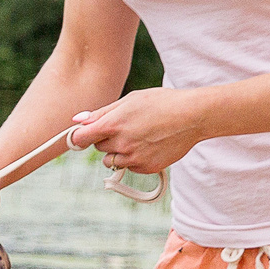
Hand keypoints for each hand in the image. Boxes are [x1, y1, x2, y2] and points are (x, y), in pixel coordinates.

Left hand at [70, 87, 207, 175]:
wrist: (192, 117)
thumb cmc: (161, 103)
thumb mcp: (130, 100)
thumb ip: (101, 113)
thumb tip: (77, 120)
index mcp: (112, 125)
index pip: (80, 139)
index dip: (80, 136)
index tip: (83, 135)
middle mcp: (121, 144)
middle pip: (98, 148)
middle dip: (106, 139)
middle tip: (126, 127)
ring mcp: (133, 158)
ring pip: (112, 160)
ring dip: (118, 152)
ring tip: (138, 137)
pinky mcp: (146, 168)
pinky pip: (130, 166)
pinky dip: (134, 159)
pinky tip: (149, 145)